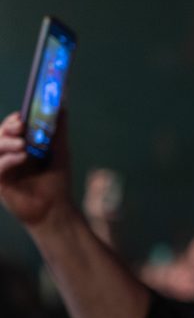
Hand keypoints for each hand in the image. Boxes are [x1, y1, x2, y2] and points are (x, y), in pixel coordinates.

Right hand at [0, 111, 73, 227]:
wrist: (56, 209)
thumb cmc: (56, 182)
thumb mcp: (60, 153)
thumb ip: (58, 131)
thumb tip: (62, 108)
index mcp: (20, 147)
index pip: (10, 129)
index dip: (13, 120)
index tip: (21, 116)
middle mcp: (8, 156)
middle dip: (7, 128)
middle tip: (20, 125)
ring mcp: (2, 169)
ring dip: (6, 143)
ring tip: (23, 145)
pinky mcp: (0, 183)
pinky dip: (7, 160)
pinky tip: (21, 157)